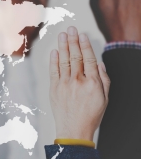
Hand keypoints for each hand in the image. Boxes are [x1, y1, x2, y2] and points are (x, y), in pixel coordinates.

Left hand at [49, 26, 109, 140]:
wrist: (74, 130)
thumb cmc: (92, 114)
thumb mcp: (105, 98)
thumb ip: (104, 79)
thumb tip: (100, 63)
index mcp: (93, 83)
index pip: (89, 59)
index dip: (85, 46)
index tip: (83, 35)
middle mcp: (78, 81)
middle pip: (76, 56)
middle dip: (73, 41)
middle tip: (71, 28)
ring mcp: (65, 84)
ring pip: (64, 61)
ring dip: (63, 46)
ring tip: (62, 35)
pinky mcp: (54, 89)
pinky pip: (54, 71)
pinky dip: (54, 60)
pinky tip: (55, 51)